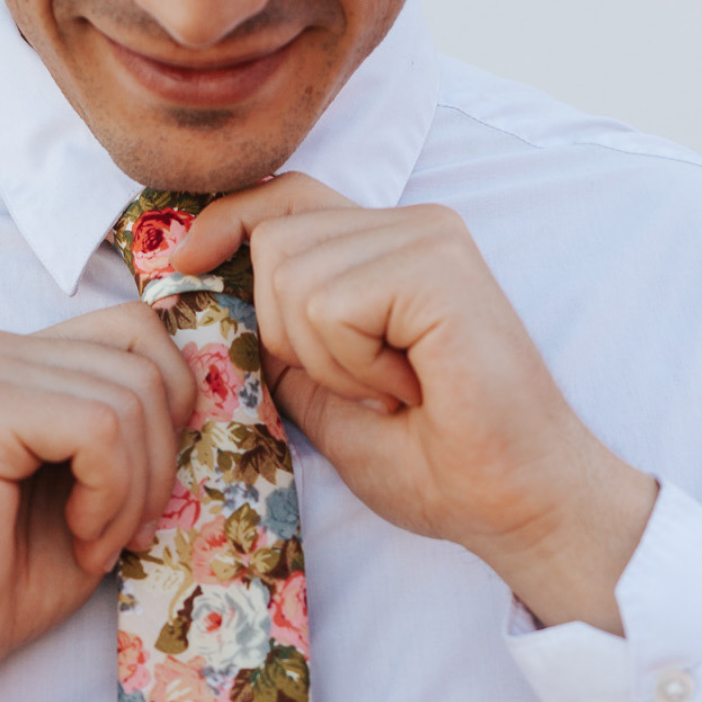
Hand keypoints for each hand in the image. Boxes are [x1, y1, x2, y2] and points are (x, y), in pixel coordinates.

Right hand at [0, 305, 192, 701]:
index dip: (169, 417)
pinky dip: (111, 496)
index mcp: (20, 359)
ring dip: (134, 490)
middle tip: (117, 532)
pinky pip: (101, 428)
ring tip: (90, 540)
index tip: (136, 498)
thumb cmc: (3, 583)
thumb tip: (211, 390)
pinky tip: (77, 536)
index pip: (142, 334)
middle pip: (147, 362)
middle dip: (159, 462)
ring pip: (132, 398)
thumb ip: (135, 431)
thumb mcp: (96, 493)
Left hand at [177, 176, 657, 632]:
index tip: (184, 264)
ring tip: (392, 391)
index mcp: (390, 249)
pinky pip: (329, 302)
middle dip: (287, 334)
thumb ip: (281, 349)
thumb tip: (216, 307)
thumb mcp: (329, 401)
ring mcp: (428, 237)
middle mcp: (412, 226)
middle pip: (275, 240)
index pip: (287, 199)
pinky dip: (351, 363)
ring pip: (292, 274)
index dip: (226, 221)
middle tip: (366, 388)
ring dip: (325, 358)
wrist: (517, 502)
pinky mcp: (437, 265)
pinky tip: (407, 388)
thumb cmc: (440, 463)